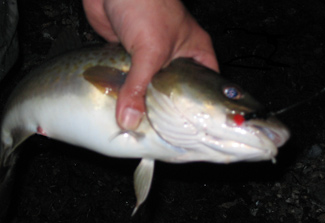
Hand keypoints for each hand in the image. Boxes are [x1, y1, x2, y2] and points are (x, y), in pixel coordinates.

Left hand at [83, 0, 218, 129]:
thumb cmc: (147, 4)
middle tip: (159, 134)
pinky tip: (119, 108)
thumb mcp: (151, 50)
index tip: (194, 131)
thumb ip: (140, 87)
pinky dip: (122, 92)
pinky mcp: (127, 55)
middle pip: (173, 92)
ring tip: (138, 127)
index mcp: (194, 52)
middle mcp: (173, 56)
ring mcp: (149, 56)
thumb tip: (130, 120)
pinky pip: (127, 80)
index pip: (206, 86)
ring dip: (140, 102)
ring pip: (147, 87)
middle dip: (164, 111)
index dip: (200, 108)